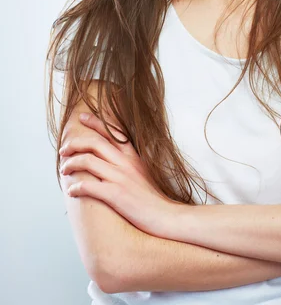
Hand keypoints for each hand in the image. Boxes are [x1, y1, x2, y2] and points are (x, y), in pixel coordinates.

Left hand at [59, 112, 177, 236]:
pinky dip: (76, 187)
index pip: (113, 132)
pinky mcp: (117, 195)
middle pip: (95, 143)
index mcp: (133, 157)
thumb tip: (112, 161)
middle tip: (63, 150)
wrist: (166, 216)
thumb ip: (129, 164)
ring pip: (88, 161)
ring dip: (71, 164)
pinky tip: (71, 191)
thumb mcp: (144, 173)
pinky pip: (89, 186)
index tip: (82, 116)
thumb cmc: (153, 199)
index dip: (96, 122)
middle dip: (75, 144)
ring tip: (64, 171)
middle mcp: (126, 163)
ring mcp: (121, 178)